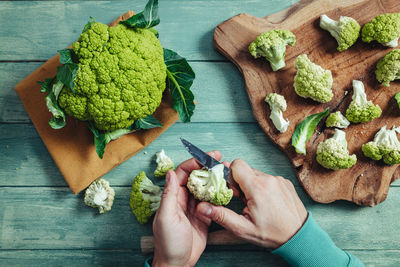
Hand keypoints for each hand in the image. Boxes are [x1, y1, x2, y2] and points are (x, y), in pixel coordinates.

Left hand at [152, 151, 221, 266]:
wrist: (177, 264)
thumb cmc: (168, 242)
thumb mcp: (167, 216)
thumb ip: (169, 194)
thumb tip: (170, 172)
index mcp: (172, 197)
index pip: (182, 174)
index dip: (193, 163)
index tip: (206, 157)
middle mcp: (182, 199)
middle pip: (194, 178)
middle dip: (206, 167)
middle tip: (219, 159)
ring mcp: (194, 208)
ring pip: (204, 188)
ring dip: (213, 179)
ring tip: (225, 171)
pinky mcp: (203, 217)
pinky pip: (211, 202)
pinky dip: (218, 195)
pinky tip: (226, 189)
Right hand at [197, 159, 306, 248]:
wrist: (299, 237)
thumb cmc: (272, 234)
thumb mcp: (243, 229)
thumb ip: (221, 215)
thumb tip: (202, 208)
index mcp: (257, 188)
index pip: (237, 164)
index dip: (230, 175)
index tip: (232, 190)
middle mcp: (269, 179)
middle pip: (246, 170)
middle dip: (240, 182)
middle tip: (243, 200)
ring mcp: (279, 179)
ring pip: (257, 174)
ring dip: (252, 185)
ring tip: (256, 203)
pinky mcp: (286, 182)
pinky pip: (268, 178)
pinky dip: (264, 187)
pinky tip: (266, 202)